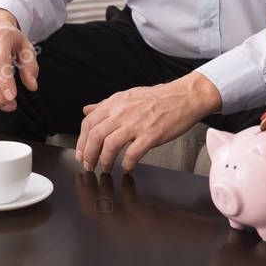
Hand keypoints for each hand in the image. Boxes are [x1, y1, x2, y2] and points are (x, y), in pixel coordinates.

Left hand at [75, 72, 221, 172]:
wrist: (184, 97)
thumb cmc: (158, 98)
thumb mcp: (127, 96)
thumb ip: (105, 105)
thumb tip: (87, 110)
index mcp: (116, 102)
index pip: (89, 122)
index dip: (81, 141)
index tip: (81, 153)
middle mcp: (123, 112)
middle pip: (95, 136)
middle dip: (88, 155)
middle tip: (89, 166)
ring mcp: (137, 123)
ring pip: (110, 145)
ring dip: (104, 161)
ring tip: (105, 169)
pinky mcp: (151, 135)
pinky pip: (133, 153)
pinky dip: (127, 164)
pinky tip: (127, 167)